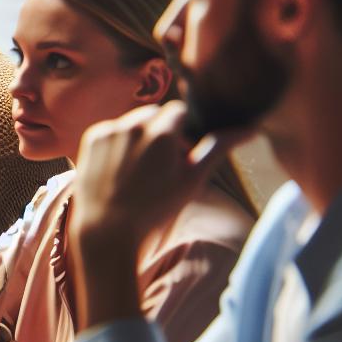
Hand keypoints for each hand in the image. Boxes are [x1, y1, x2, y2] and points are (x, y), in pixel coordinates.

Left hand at [70, 102, 241, 258]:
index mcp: (161, 131)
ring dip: (140, 136)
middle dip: (161, 132)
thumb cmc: (155, 208)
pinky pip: (112, 131)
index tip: (179, 156)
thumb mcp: (192, 179)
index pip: (180, 111)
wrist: (107, 229)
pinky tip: (120, 170)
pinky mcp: (91, 138)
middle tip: (161, 166)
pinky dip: (118, 142)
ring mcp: (109, 130)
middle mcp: (133, 124)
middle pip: (155, 115)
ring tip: (139, 171)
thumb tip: (249, 129)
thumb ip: (218, 147)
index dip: (183, 133)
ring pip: (133, 122)